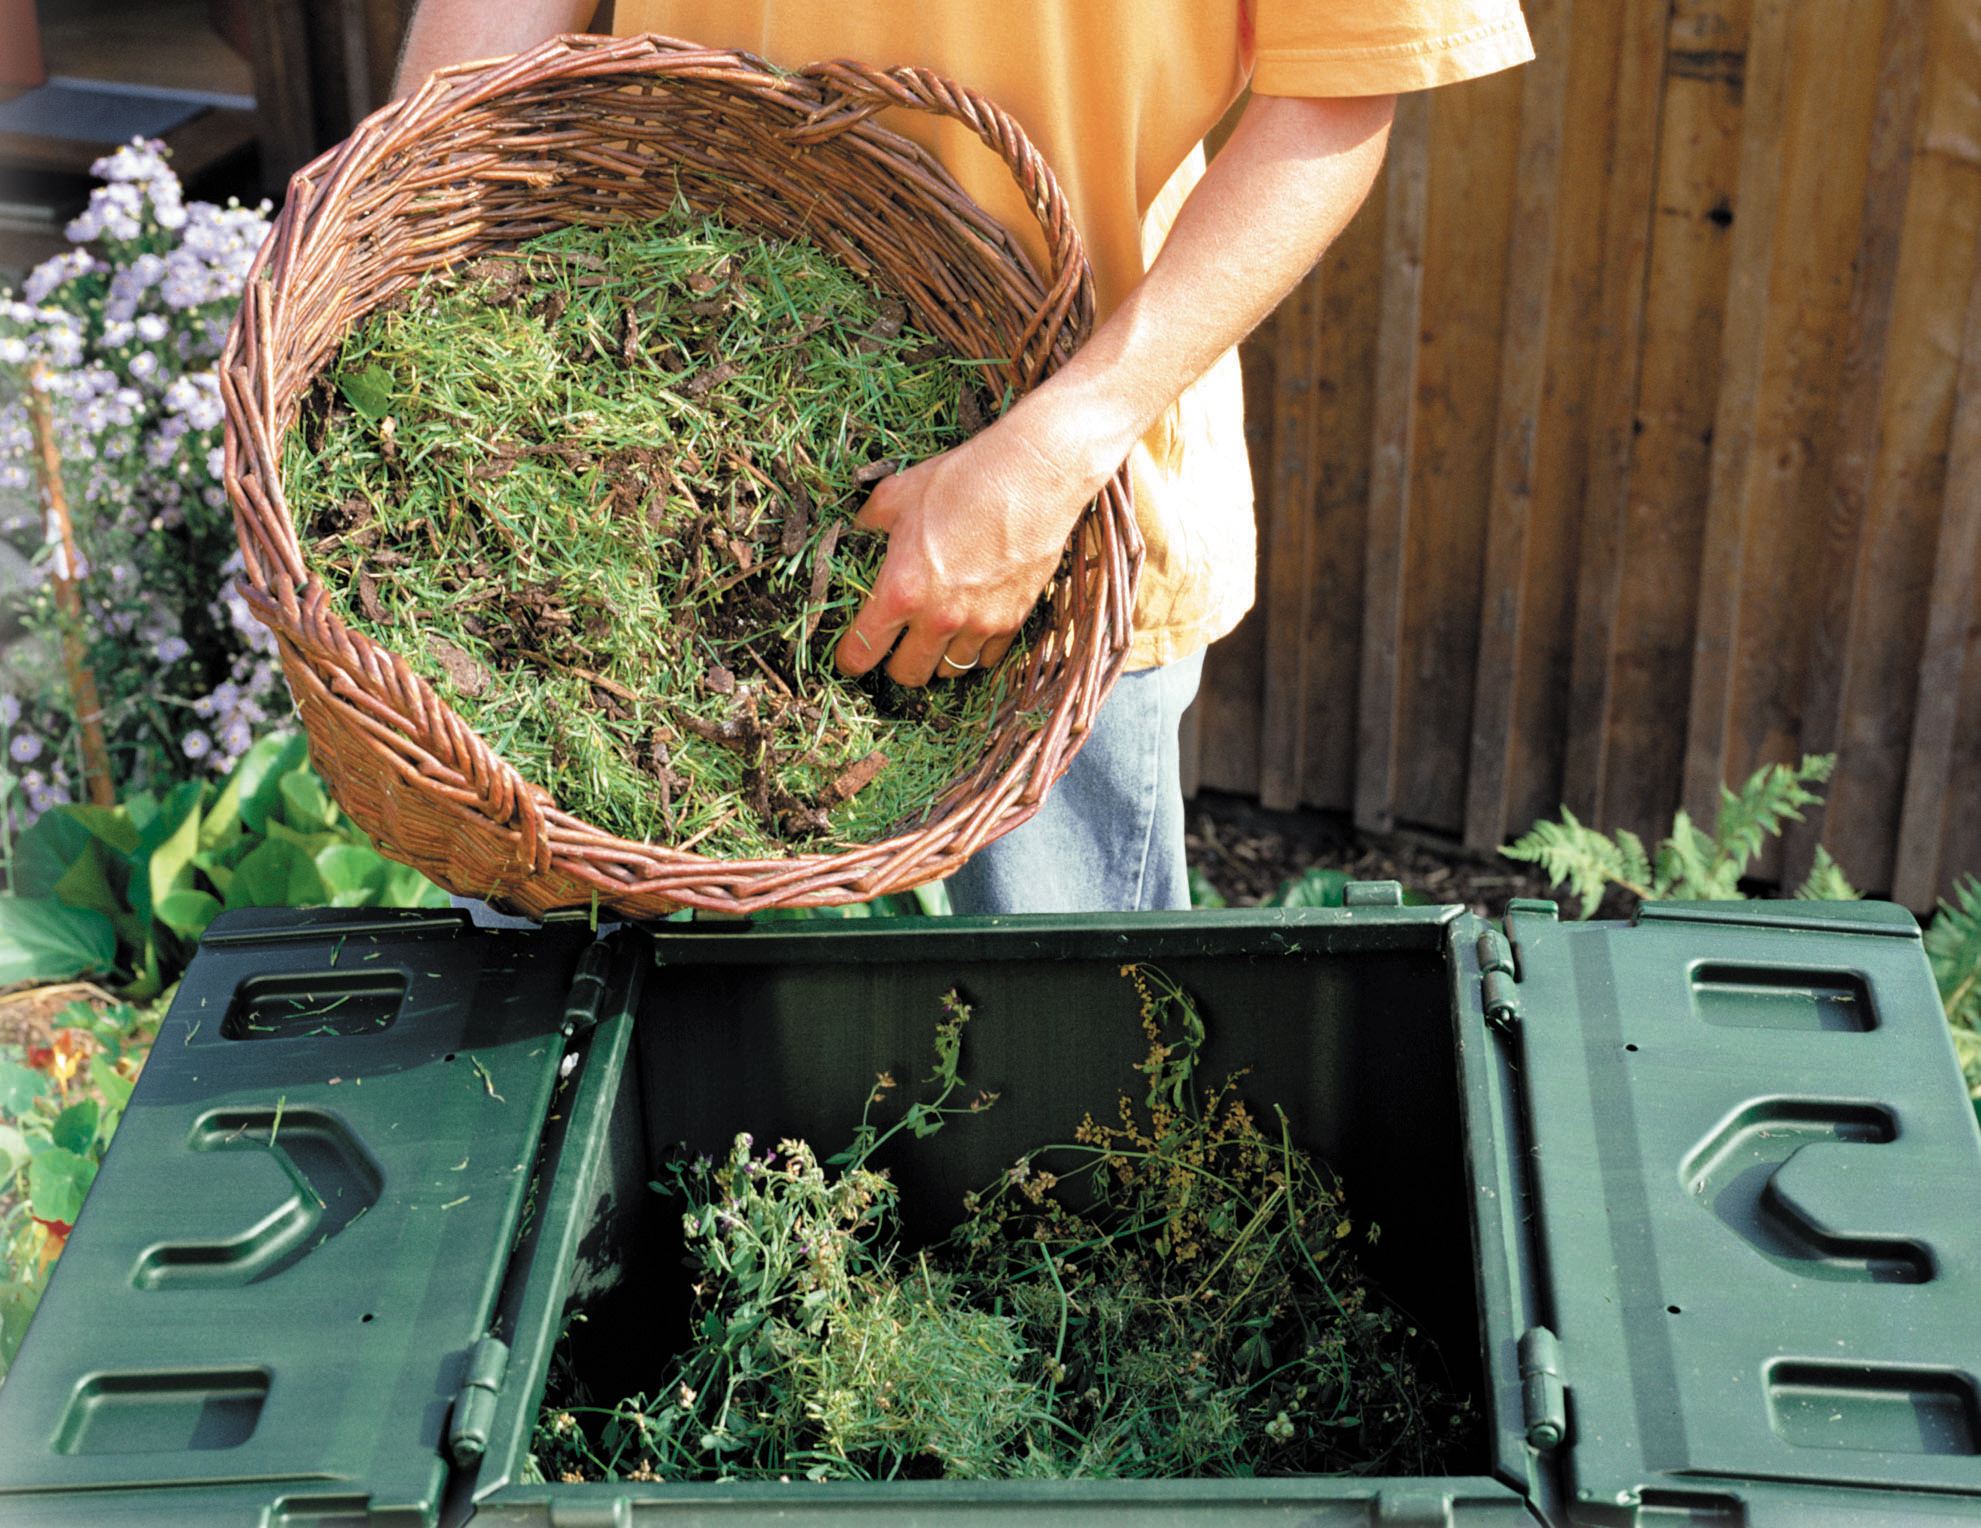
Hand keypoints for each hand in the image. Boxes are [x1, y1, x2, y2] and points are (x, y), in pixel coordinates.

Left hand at [833, 403, 1104, 686]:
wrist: (1032, 476)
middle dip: (896, 665)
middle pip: (908, 675)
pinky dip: (977, 647)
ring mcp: (979, 624)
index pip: (861, 654)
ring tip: (937, 634)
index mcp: (900, 591)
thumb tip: (860, 527)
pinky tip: (972, 624)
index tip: (851, 656)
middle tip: (897, 645)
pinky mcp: (1013, 619)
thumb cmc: (961, 481)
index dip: (850, 659)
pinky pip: (988, 656)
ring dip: (939, 657)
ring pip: (950, 670)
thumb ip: (871, 520)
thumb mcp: (898, 493)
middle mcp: (937, 619)